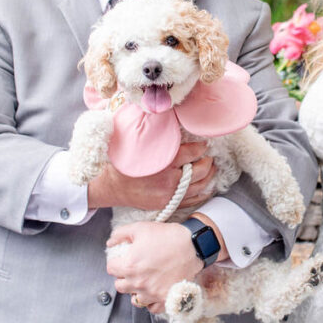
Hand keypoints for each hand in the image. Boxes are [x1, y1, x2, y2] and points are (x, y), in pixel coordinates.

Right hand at [87, 142, 215, 211]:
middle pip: (200, 171)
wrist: (111, 186)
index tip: (204, 144)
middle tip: (210, 156)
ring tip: (212, 169)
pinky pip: (191, 200)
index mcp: (161, 161)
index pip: (191, 153)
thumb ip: (157, 134)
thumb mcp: (138, 143)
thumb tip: (169, 118)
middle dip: (208, 162)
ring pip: (199, 186)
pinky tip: (207, 187)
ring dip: (209, 177)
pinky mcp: (166, 203)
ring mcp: (168, 194)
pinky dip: (202, 193)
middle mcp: (168, 179)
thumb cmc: (122, 162)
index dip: (201, 147)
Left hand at [106, 220, 206, 314]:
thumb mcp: (141, 228)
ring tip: (143, 282)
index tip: (122, 259)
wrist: (194, 246)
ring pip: (134, 299)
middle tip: (133, 269)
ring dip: (136, 291)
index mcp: (129, 266)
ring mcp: (151, 294)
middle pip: (120, 285)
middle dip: (123, 277)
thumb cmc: (169, 237)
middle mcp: (138, 283)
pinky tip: (153, 293)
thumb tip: (110, 242)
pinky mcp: (165, 299)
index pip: (111, 269)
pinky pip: (152, 308)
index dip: (115, 262)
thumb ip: (120, 234)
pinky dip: (151, 302)